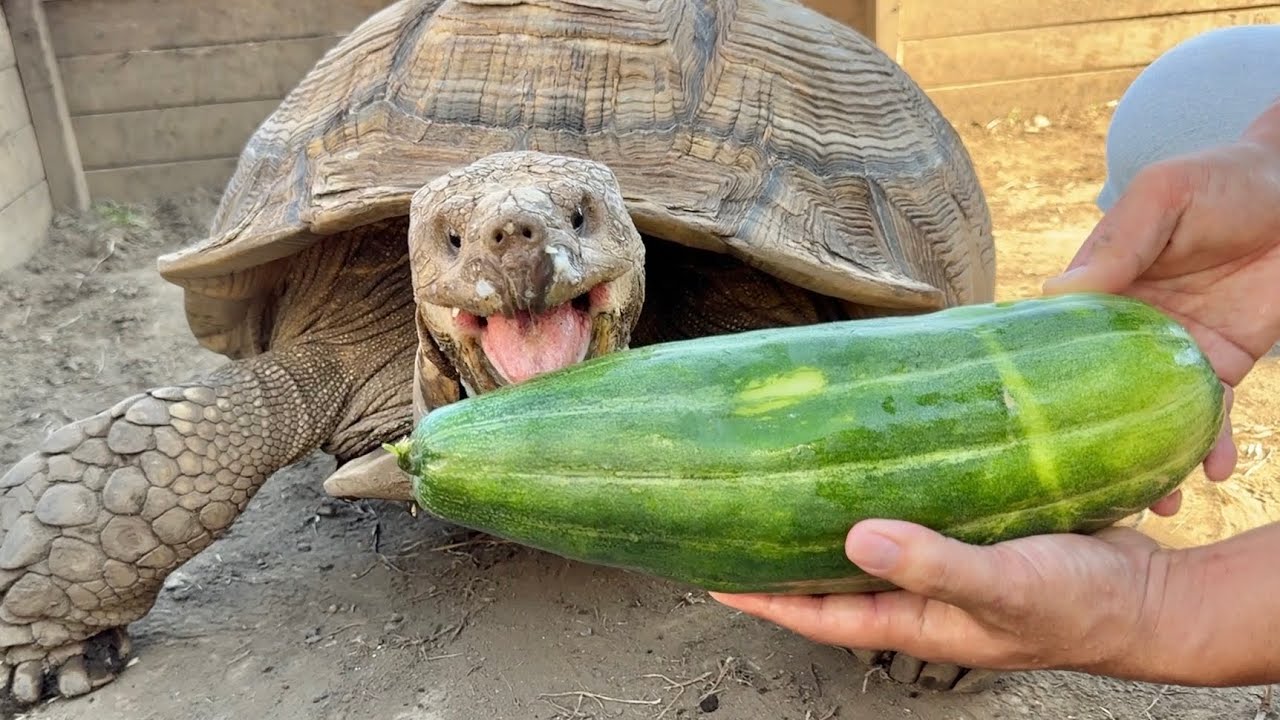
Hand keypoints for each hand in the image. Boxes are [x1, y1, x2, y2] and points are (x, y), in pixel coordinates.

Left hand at [711, 519, 1173, 677]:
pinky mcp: (977, 533)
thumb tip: (855, 539)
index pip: (820, 614)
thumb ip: (932, 564)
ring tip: (795, 480)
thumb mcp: (1003, 589)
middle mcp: (922, 595)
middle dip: (789, 553)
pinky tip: (883, 458)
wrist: (1150, 597)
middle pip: (837, 577)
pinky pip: (920, 514)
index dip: (766, 597)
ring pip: (875, 543)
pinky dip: (895, 491)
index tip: (714, 578)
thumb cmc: (1081, 608)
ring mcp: (948, 564)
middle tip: (744, 516)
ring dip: (836, 518)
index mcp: (915, 620)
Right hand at [1043, 131, 1279, 509]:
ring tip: (1152, 501)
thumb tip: (1057, 291)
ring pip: (1152, 415)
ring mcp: (1176, 349)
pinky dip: (1212, 446)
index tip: (1012, 419)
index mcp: (1101, 287)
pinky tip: (1211, 473)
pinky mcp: (1222, 362)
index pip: (1056, 337)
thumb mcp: (1164, 196)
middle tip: (1076, 484)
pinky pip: (1212, 413)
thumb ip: (1119, 242)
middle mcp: (1130, 327)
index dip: (1034, 377)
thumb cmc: (1224, 178)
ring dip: (1151, 459)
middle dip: (1087, 439)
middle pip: (1097, 392)